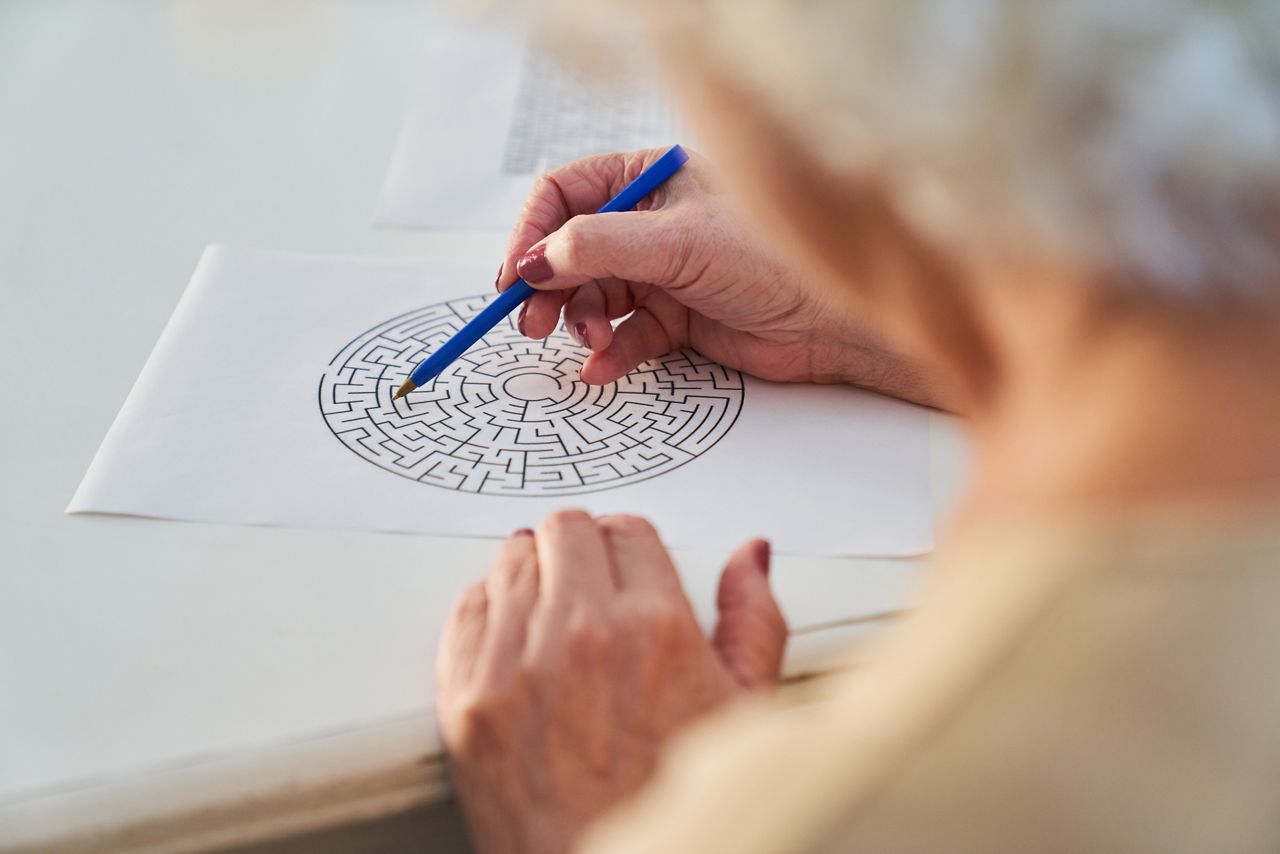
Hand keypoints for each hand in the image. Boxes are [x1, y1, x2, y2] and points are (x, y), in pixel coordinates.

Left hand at [436, 511, 785, 853]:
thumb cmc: (676, 807)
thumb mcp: (743, 713)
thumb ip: (752, 619)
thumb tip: (750, 555)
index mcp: (656, 629)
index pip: (628, 531)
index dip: (630, 546)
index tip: (626, 564)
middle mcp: (581, 634)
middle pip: (564, 530)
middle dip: (580, 547)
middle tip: (587, 581)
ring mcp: (515, 664)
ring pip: (511, 561)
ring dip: (532, 573)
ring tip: (551, 612)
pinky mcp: (466, 698)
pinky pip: (466, 610)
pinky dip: (489, 612)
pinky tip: (514, 639)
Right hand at [498, 148, 940, 405]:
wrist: (834, 322)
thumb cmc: (776, 260)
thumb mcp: (679, 242)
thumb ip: (599, 247)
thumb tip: (536, 260)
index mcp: (650, 179)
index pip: (565, 194)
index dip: (533, 234)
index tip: (516, 276)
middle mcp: (650, 223)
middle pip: (571, 250)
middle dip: (549, 286)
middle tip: (533, 321)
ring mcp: (662, 272)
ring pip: (594, 297)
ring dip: (583, 322)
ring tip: (594, 340)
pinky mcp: (676, 319)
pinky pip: (625, 335)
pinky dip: (610, 353)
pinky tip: (605, 366)